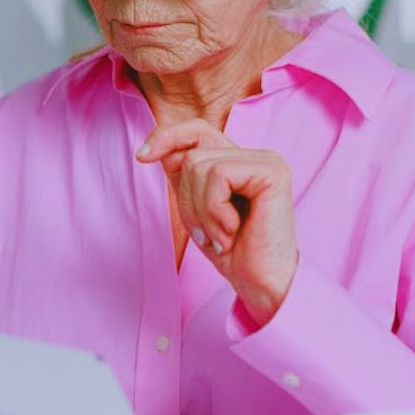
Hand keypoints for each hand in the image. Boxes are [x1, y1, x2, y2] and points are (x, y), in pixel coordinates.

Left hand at [136, 118, 298, 325]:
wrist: (261, 284)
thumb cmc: (231, 250)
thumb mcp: (195, 207)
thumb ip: (181, 176)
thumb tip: (152, 147)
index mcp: (239, 161)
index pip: (196, 131)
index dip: (166, 137)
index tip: (141, 156)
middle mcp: (256, 155)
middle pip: (192, 154)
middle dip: (187, 199)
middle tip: (208, 233)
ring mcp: (267, 161)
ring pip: (200, 165)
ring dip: (201, 210)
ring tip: (222, 234)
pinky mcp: (273, 172)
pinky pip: (218, 176)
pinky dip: (215, 210)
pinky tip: (232, 231)